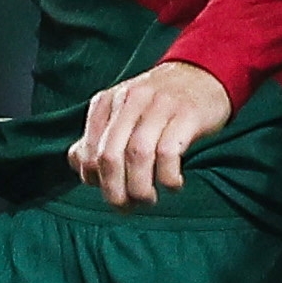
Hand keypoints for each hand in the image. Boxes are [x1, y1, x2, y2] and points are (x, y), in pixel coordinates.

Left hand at [68, 60, 236, 204]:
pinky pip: (169, 151)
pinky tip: (172, 185)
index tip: (110, 192)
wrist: (203, 74)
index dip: (94, 180)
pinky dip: (167, 176)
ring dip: (140, 187)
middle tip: (126, 207)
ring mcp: (159, 105)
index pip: (89, 151)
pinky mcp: (187, 113)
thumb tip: (79, 165)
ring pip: (138, 154)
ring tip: (147, 200)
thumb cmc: (158, 103)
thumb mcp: (122, 113)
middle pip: (110, 155)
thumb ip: (99, 137)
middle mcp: (130, 100)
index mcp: (107, 101)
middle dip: (114, 190)